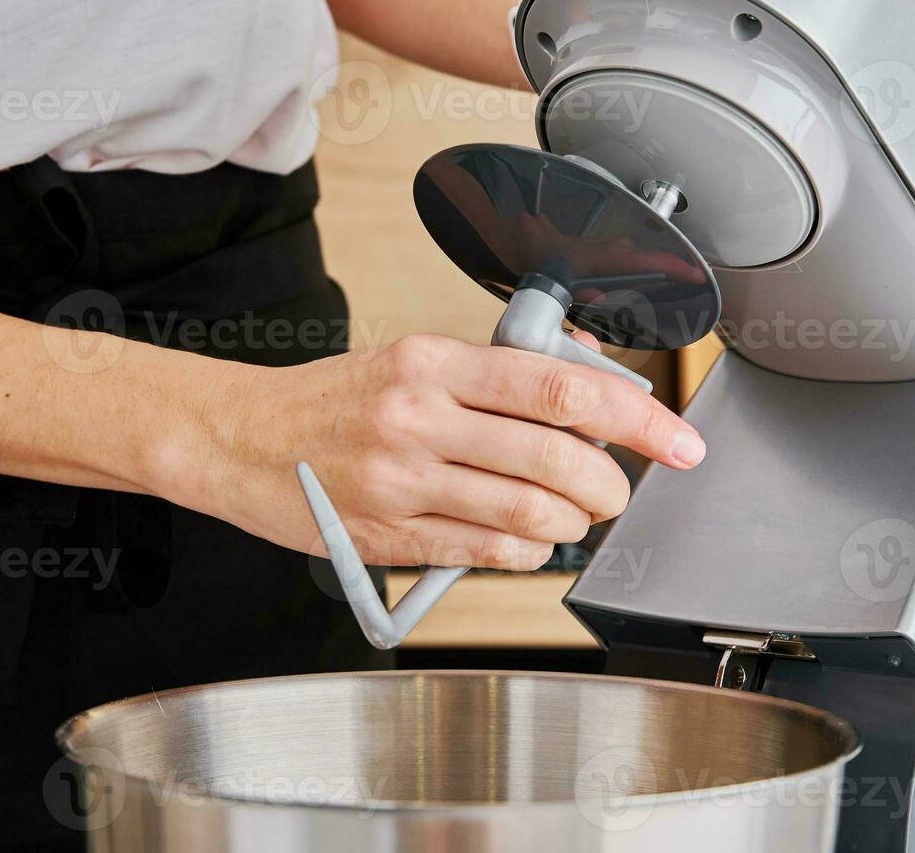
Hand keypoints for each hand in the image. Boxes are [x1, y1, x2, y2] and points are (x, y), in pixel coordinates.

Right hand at [191, 334, 705, 569]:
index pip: (560, 386)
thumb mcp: (409, 360)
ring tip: (572, 516)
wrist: (239, 438)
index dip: (636, 417)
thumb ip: (495, 372)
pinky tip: (527, 543)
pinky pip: (484, 554)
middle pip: (555, 458)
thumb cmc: (329, 401)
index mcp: (432, 361)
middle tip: (615, 489)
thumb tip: (585, 375)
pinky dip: (526, 555)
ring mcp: (401, 480)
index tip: (676, 440)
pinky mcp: (387, 534)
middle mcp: (418, 416)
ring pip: (527, 514)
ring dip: (571, 524)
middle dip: (609, 484)